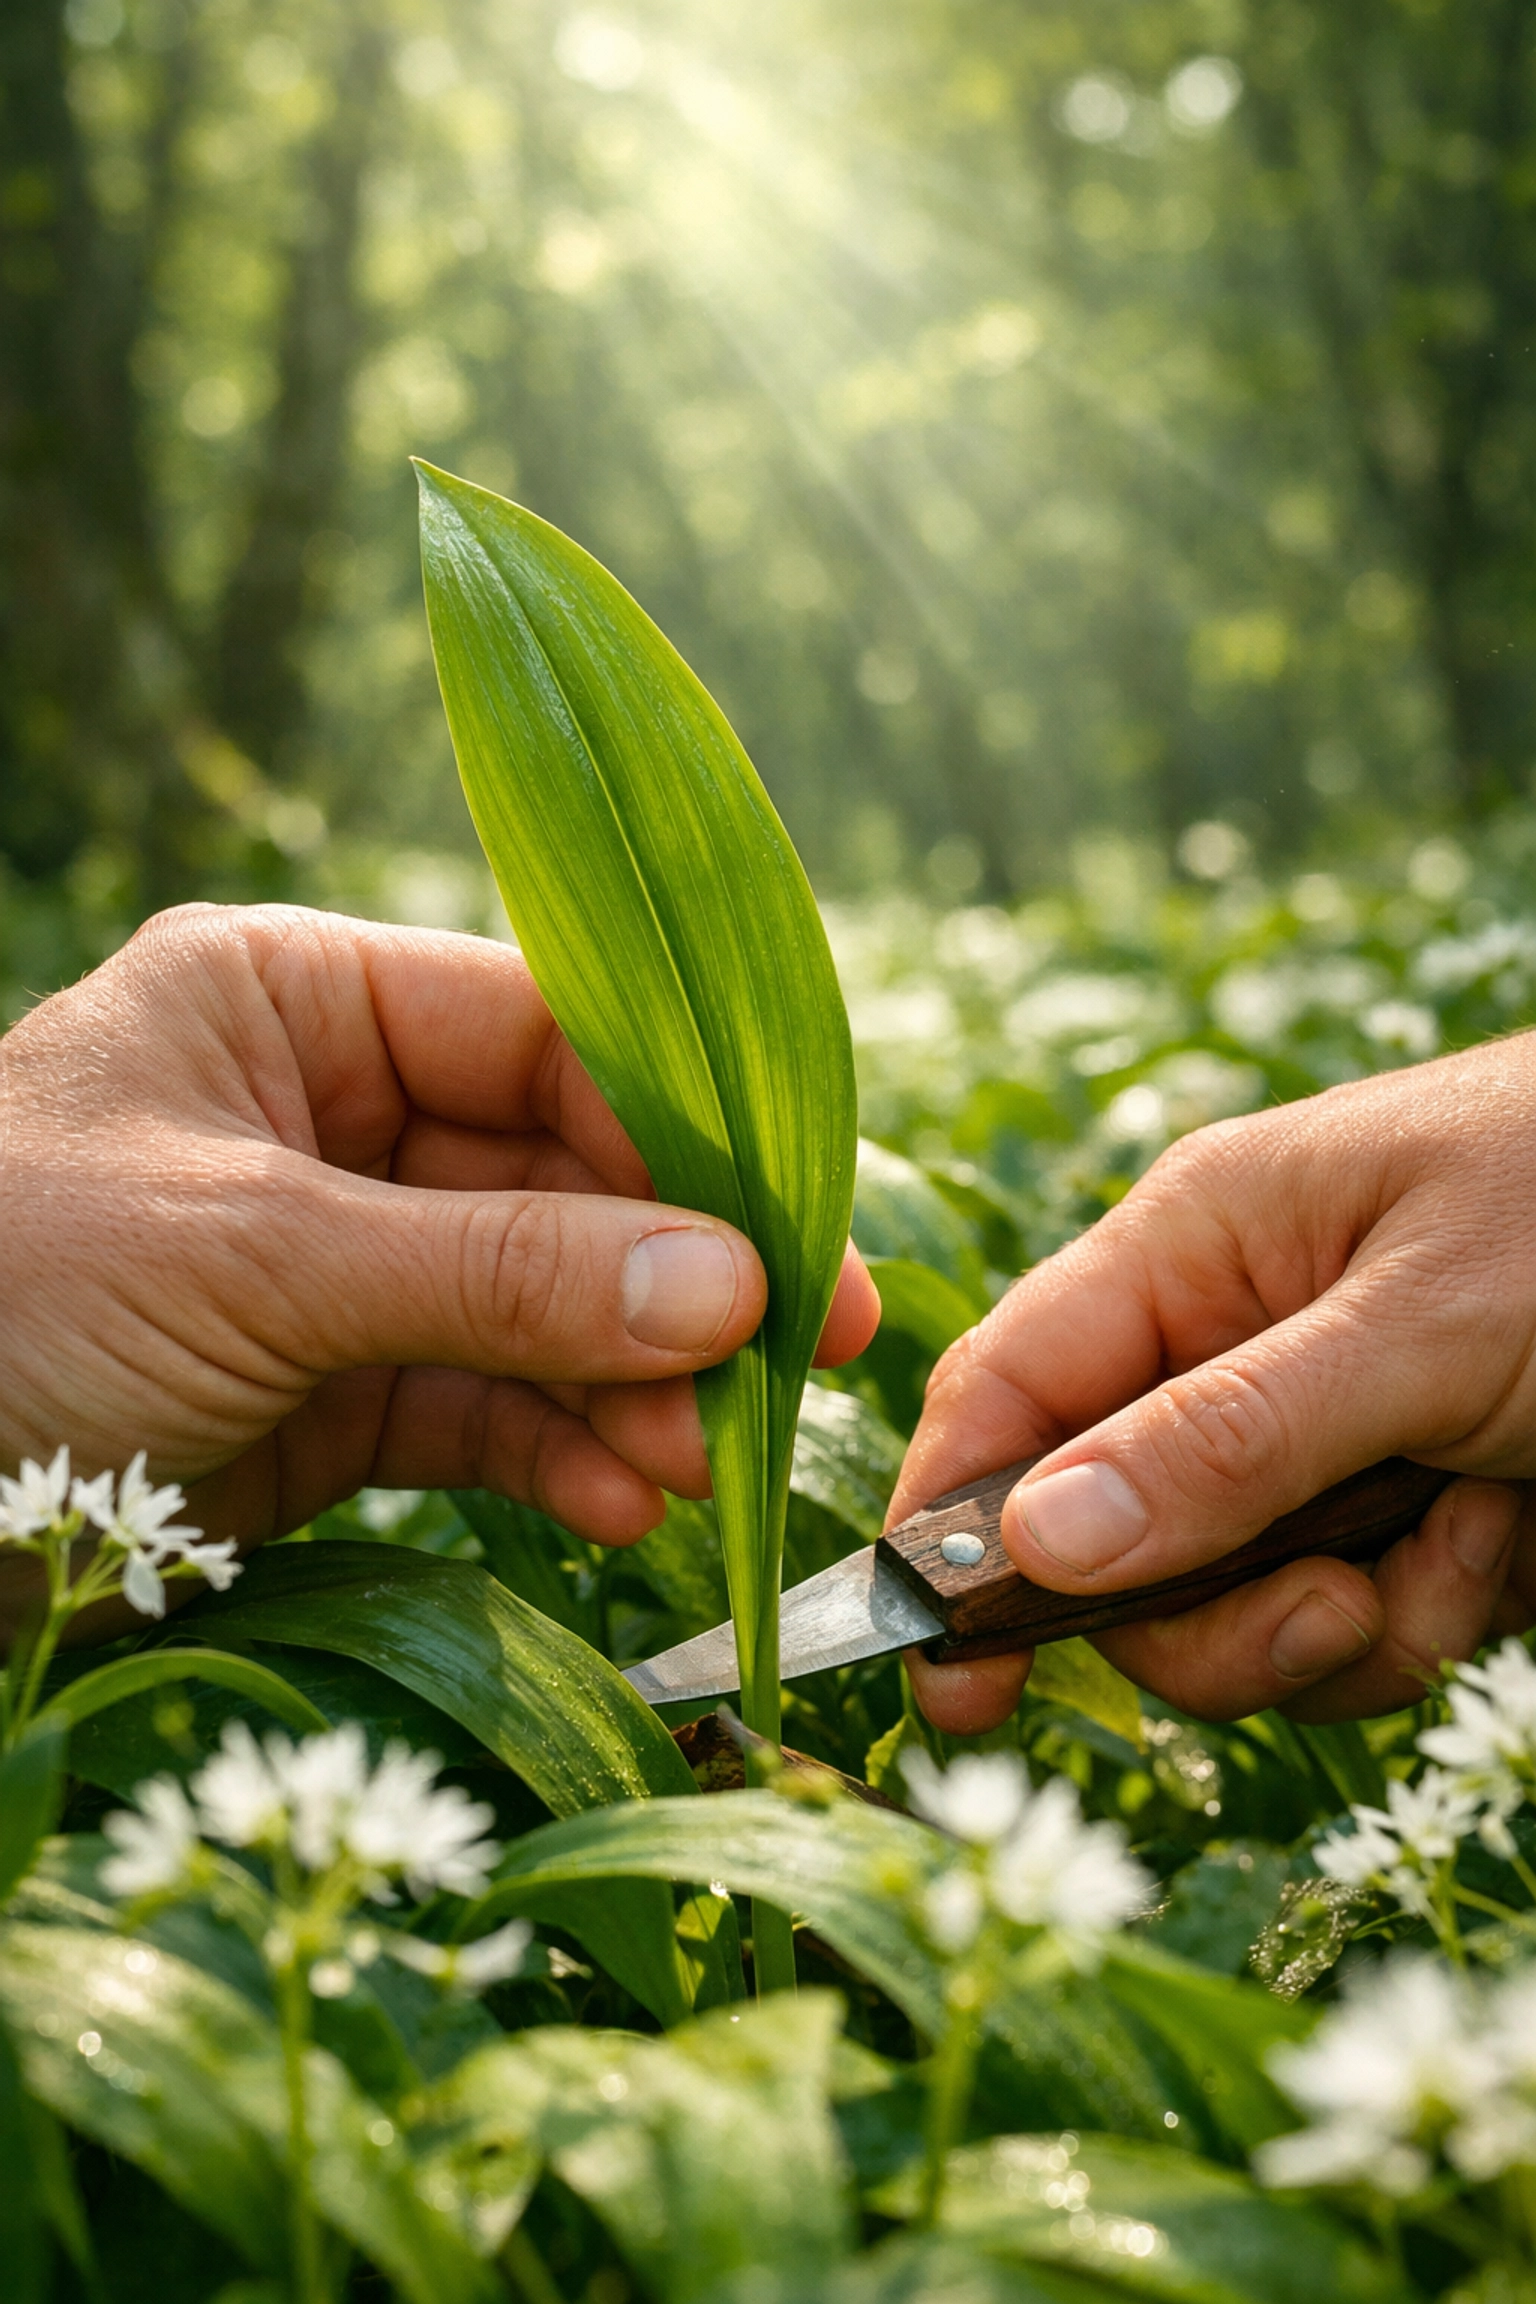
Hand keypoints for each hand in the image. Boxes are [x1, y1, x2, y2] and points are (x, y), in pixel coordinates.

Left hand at [0, 904, 877, 1614]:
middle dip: (666, 1276)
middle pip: (556, 1177)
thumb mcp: (258, 1257)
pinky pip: (473, 1406)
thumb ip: (500, 1271)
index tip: (788, 1229)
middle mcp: (327, 1116)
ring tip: (700, 1463)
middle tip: (794, 1359)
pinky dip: (552, 1452)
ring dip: (625, 1381)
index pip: (538, 1032)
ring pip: (530, 1304)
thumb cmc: (3, 1296)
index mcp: (293, 1003)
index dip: (676, 1127)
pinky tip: (622, 1501)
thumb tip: (730, 1287)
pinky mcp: (321, 1391)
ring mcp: (330, 1260)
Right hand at [893, 1035, 1535, 1730]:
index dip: (949, 1526)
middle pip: (1109, 1544)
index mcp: (1192, 1250)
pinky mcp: (1396, 1519)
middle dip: (1207, 1613)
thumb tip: (1029, 1545)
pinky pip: (1342, 1630)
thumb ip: (1225, 1439)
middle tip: (1325, 1609)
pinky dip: (1424, 1620)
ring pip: (1226, 1611)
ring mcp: (1313, 1444)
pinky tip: (1504, 1542)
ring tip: (1460, 1547)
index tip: (940, 1669)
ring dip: (1340, 1623)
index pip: (1006, 1393)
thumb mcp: (1419, 1327)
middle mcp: (1228, 1350)